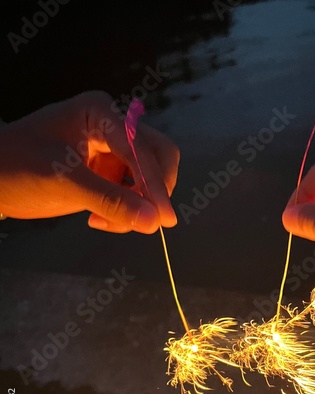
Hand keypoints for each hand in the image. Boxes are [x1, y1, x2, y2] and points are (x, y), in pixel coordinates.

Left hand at [0, 91, 178, 233]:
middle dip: (154, 190)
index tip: (162, 218)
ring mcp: (115, 150)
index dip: (153, 183)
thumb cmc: (16, 167)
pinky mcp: (112, 171)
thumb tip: (154, 222)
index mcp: (101, 113)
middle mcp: (115, 126)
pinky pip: (137, 191)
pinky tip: (102, 219)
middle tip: (147, 221)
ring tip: (107, 222)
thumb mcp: (63, 182)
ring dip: (142, 203)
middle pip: (159, 155)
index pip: (141, 148)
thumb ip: (111, 200)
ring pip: (152, 175)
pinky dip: (130, 209)